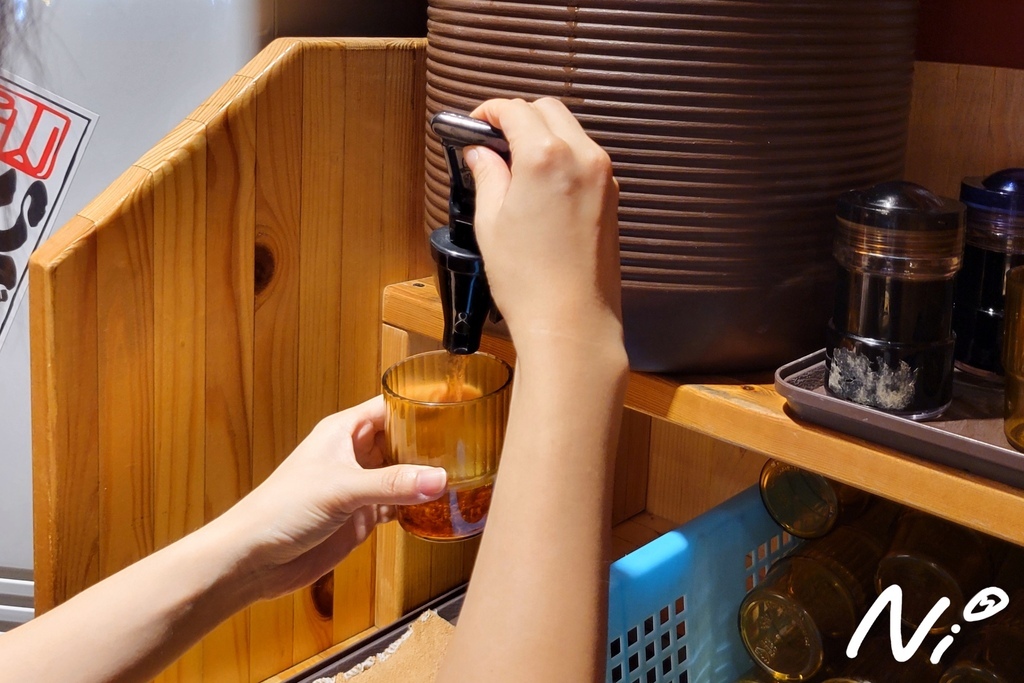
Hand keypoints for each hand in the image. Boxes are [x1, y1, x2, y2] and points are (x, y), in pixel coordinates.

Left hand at [216, 396, 446, 599]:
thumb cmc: (279, 509)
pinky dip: (417, 507)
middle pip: (403, 439)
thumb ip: (391, 484)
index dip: (420, 404)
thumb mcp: (341, 489)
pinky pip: (398, 505)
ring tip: (464, 474)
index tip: (454, 404)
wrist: (254, 559)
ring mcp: (359, 486)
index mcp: (344, 431)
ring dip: (426, 477)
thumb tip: (437, 479)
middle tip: (469, 444)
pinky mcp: (362, 516)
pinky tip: (438, 507)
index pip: (390, 406)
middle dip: (431, 443)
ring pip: (403, 473)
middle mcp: (354, 454)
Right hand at [466, 97, 621, 356]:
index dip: (488, 112)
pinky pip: (585, 157)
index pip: (515, 110)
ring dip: (541, 135)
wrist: (571, 321)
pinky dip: (562, 156)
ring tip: (514, 168)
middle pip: (547, 110)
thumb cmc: (528, 279)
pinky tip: (540, 186)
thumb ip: (487, 175)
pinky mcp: (612, 196)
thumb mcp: (491, 221)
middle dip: (517, 118)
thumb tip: (480, 153)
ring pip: (570, 130)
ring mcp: (602, 176)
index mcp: (545, 156)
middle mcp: (582, 156)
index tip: (474, 125)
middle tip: (492, 143)